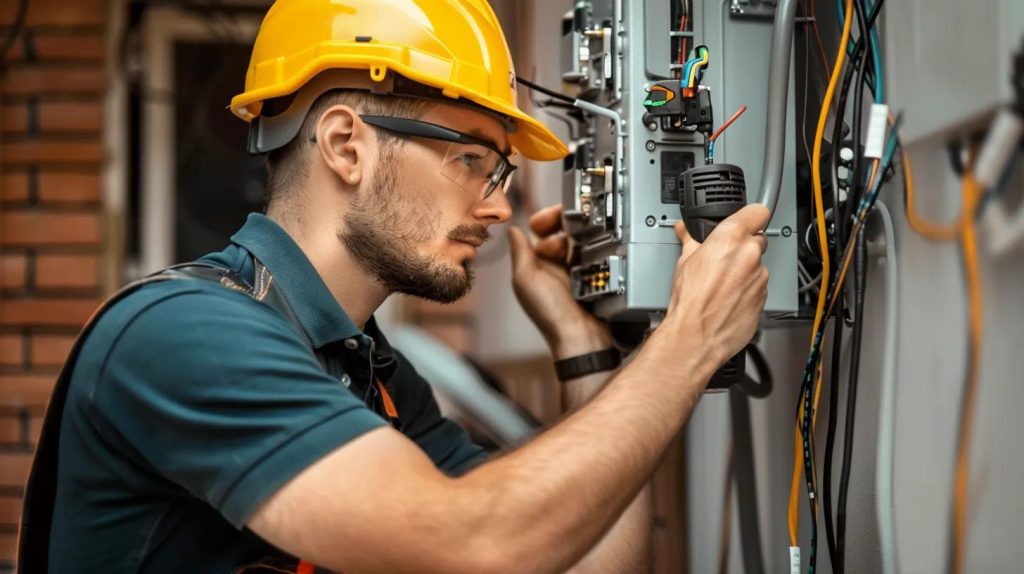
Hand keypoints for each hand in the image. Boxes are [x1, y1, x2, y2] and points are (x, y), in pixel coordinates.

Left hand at [508, 205, 611, 357]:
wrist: (584, 336)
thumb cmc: (551, 314)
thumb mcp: (526, 280)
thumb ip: (520, 253)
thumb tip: (512, 228)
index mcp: (537, 262)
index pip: (540, 228)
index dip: (546, 219)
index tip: (552, 219)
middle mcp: (557, 262)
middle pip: (563, 228)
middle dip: (566, 225)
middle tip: (570, 235)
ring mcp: (579, 267)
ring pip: (582, 236)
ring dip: (582, 235)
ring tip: (582, 245)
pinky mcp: (599, 272)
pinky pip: (599, 248)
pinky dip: (598, 243)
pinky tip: (597, 246)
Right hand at [661, 204, 769, 367]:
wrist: (696, 335)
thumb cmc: (690, 302)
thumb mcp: (683, 262)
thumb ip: (691, 241)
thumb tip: (686, 232)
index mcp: (731, 238)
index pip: (757, 211)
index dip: (750, 216)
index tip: (745, 220)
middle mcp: (750, 254)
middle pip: (757, 239)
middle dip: (743, 246)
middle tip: (724, 258)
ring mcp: (760, 276)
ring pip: (758, 265)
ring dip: (745, 270)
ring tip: (722, 284)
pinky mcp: (764, 296)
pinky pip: (758, 286)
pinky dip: (747, 289)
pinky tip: (729, 297)